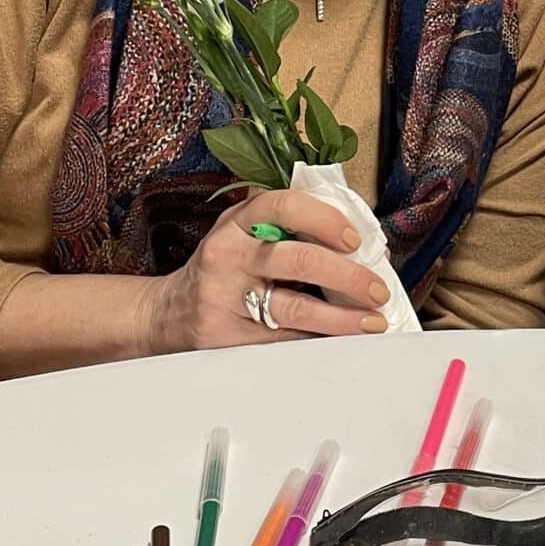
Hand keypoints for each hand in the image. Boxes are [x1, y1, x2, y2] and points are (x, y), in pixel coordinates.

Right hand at [142, 185, 391, 353]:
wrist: (167, 313)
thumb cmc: (220, 267)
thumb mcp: (241, 232)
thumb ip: (286, 226)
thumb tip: (357, 238)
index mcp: (237, 223)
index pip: (284, 206)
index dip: (326, 220)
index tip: (355, 239)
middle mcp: (229, 256)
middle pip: (300, 260)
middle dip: (349, 276)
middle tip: (377, 289)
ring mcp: (226, 298)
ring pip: (296, 308)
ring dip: (343, 317)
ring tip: (372, 321)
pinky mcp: (228, 336)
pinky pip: (284, 338)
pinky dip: (318, 339)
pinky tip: (341, 339)